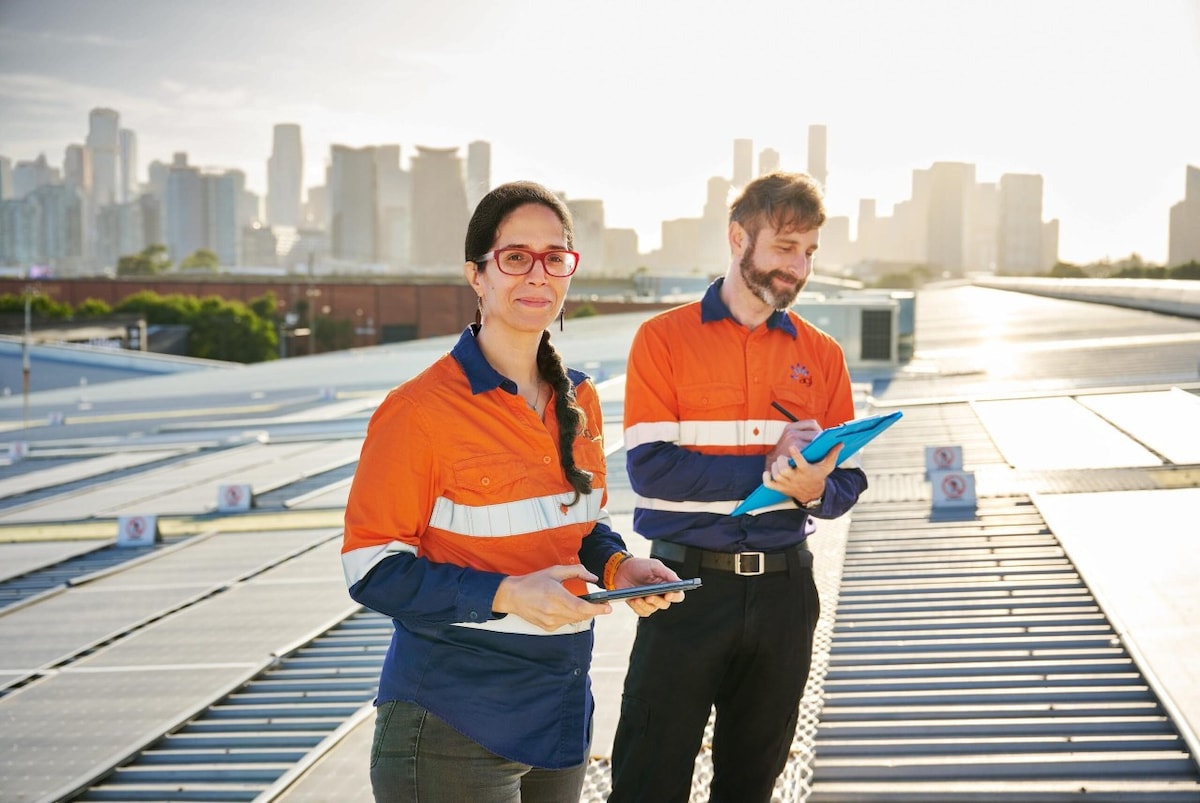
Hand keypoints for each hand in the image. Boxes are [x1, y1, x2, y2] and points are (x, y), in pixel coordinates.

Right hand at [492, 565, 610, 630]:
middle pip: (581, 615)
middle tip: (602, 605)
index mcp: (556, 596)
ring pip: (574, 620)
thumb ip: (576, 571)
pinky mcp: (547, 628)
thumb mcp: (555, 571)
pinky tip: (567, 609)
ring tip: (585, 605)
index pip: (582, 607)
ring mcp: (550, 622)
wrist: (512, 596)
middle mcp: (553, 612)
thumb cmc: (533, 582)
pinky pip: (565, 623)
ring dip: (582, 613)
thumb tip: (593, 577)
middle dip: (593, 611)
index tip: (608, 607)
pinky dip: (570, 616)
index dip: (597, 609)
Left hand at [613, 557, 685, 617]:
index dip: (675, 597)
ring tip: (637, 598)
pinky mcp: (639, 605)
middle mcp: (660, 595)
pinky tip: (633, 600)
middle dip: (657, 601)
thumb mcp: (654, 566)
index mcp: (667, 585)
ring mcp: (650, 602)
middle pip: (665, 604)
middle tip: (649, 597)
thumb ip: (667, 573)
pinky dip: (637, 607)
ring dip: (645, 605)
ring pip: (652, 609)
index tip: (668, 595)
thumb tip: (678, 582)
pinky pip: (642, 612)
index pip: (677, 595)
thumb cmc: (640, 566)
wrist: (621, 569)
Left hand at [763, 425, 839, 503]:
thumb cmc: (818, 475)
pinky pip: (769, 484)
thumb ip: (833, 454)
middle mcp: (795, 478)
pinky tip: (768, 472)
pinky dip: (766, 478)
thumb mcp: (827, 466)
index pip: (800, 464)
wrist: (812, 494)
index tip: (793, 447)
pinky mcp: (780, 488)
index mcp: (806, 471)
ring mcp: (786, 484)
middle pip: (784, 471)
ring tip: (779, 462)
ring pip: (776, 475)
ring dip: (775, 467)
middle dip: (781, 462)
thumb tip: (841, 442)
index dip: (796, 455)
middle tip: (783, 457)